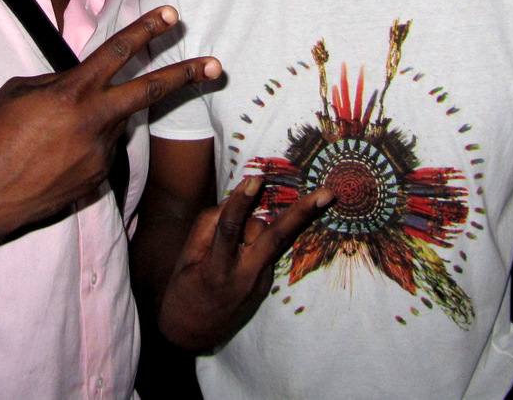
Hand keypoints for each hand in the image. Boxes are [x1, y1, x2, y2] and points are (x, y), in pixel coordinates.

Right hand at [0, 6, 219, 235]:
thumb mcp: (20, 93)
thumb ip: (59, 81)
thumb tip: (81, 80)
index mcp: (72, 92)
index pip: (118, 51)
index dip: (147, 29)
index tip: (172, 14)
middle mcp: (94, 122)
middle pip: (151, 91)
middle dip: (187, 75)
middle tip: (217, 66)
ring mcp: (100, 155)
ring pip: (112, 126)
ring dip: (95, 123)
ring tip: (48, 139)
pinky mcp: (97, 181)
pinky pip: (99, 154)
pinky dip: (82, 150)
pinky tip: (50, 161)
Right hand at [158, 174, 332, 351]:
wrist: (194, 332)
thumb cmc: (185, 288)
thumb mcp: (187, 257)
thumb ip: (209, 226)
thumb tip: (236, 198)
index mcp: (217, 268)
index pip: (230, 229)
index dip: (241, 203)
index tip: (255, 179)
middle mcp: (246, 275)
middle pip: (277, 237)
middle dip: (303, 213)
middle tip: (327, 194)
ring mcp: (261, 281)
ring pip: (273, 237)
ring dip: (259, 221)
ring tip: (243, 218)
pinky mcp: (267, 284)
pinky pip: (266, 248)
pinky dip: (257, 237)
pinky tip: (241, 245)